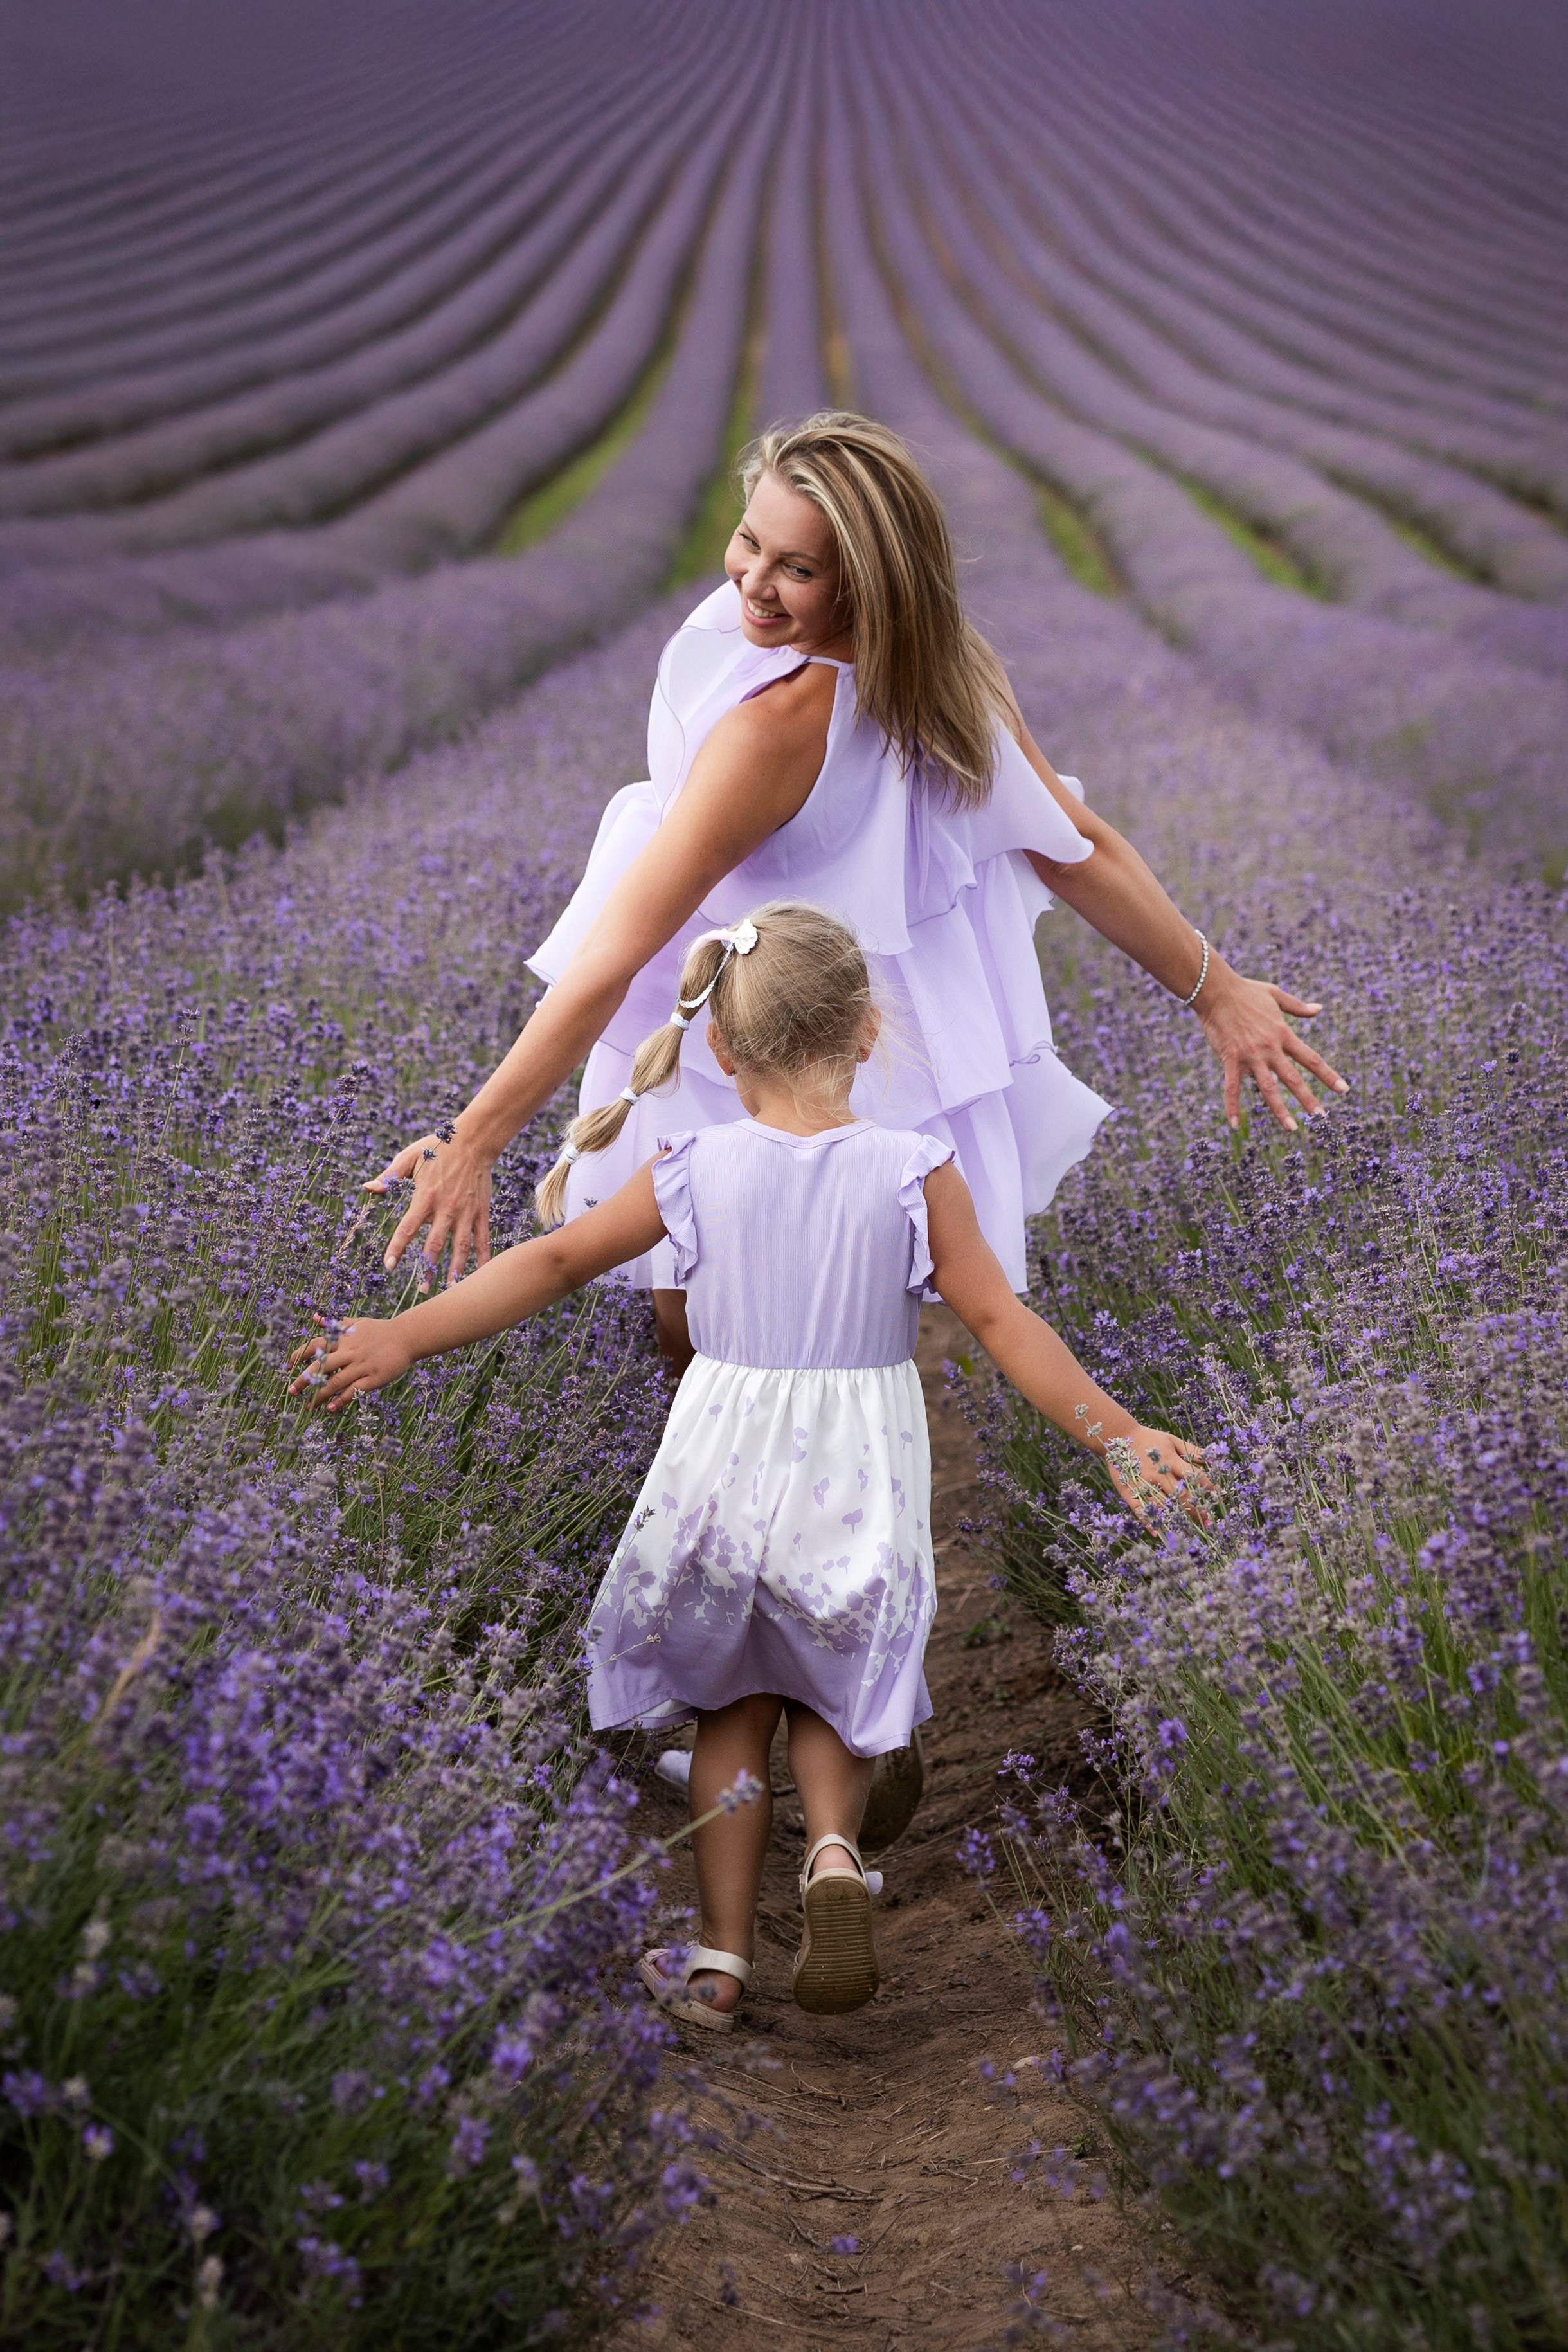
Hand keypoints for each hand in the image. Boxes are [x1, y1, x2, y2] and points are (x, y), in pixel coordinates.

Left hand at [288, 1315, 412, 1409]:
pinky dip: (340, 1401)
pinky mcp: (373, 1378)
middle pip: (321, 1367)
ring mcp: (361, 1366)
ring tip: (308, 1406)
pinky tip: (330, 1408)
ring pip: (335, 1382)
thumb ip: (334, 1323)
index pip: (315, 1345)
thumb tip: (314, 1318)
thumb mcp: (356, 1323)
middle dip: (304, 1380)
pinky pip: (353, 1391)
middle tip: (292, 1391)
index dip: (299, 1355)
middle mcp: (350, 1352)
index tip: (287, 1366)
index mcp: (343, 1339)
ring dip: (319, 1395)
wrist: (407, 1337)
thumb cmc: (380, 1330)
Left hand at [365, 1134, 491, 1287]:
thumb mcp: (409, 1157)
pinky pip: (482, 1238)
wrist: (474, 1140)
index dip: (397, 1249)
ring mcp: (465, 1212)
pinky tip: (481, 1273)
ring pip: (460, 1247)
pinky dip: (483, 1257)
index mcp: (425, 1197)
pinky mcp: (480, 1212)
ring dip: (455, 1269)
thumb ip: (388, 1176)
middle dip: (428, 1269)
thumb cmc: (437, 1147)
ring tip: (450, 1288)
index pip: (407, 1229)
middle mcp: (446, 1209)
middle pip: (435, 1245)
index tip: (388, 1266)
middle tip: (421, 1290)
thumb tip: (367, 1189)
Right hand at [1106, 1425, 1211, 1524]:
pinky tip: (1158, 1533)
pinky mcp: (1129, 1491)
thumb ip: (1192, 1451)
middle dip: (1196, 1509)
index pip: (1194, 1476)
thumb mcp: (1172, 1440)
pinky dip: (1149, 1522)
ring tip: (1189, 1529)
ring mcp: (1143, 1484)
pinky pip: (1140, 1509)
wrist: (1117, 1436)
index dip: (1208, 1487)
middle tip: (1208, 1521)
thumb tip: (1213, 1460)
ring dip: (1177, 1518)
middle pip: (1181, 1495)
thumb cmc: (1149, 1439)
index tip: (1218, 1496)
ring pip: (1162, 1505)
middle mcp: (1158, 1474)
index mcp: (1170, 1460)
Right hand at [1196, 963, 1347, 1132]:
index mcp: (1283, 1034)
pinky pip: (1231, 1089)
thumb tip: (1319, 1009)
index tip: (1343, 1090)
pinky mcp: (1230, 1060)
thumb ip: (1298, 1007)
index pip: (1311, 1059)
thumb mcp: (1276, 995)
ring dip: (1280, 1110)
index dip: (1328, 1075)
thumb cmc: (1245, 990)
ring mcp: (1250, 1056)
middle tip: (1321, 1116)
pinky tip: (1234, 1125)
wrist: (1215, 990)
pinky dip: (1233, 1108)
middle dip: (1308, 1098)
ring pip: (1268, 1088)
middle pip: (1293, 1078)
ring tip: (1291, 1128)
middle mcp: (1270, 1048)